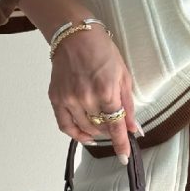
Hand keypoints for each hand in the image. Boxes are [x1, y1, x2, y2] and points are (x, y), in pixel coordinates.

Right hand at [47, 25, 138, 162]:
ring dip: (95, 132)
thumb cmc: (102, 50)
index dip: (121, 143)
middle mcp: (85, 98)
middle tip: (116, 127)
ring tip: (102, 128)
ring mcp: (68, 99)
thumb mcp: (123, 74)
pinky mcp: (56, 98)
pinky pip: (64, 125)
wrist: (75, 35)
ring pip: (83, 128)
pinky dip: (75, 133)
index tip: (125, 156)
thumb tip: (133, 128)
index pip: (115, 125)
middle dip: (111, 131)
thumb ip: (128, 104)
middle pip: (100, 128)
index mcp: (105, 91)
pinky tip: (84, 134)